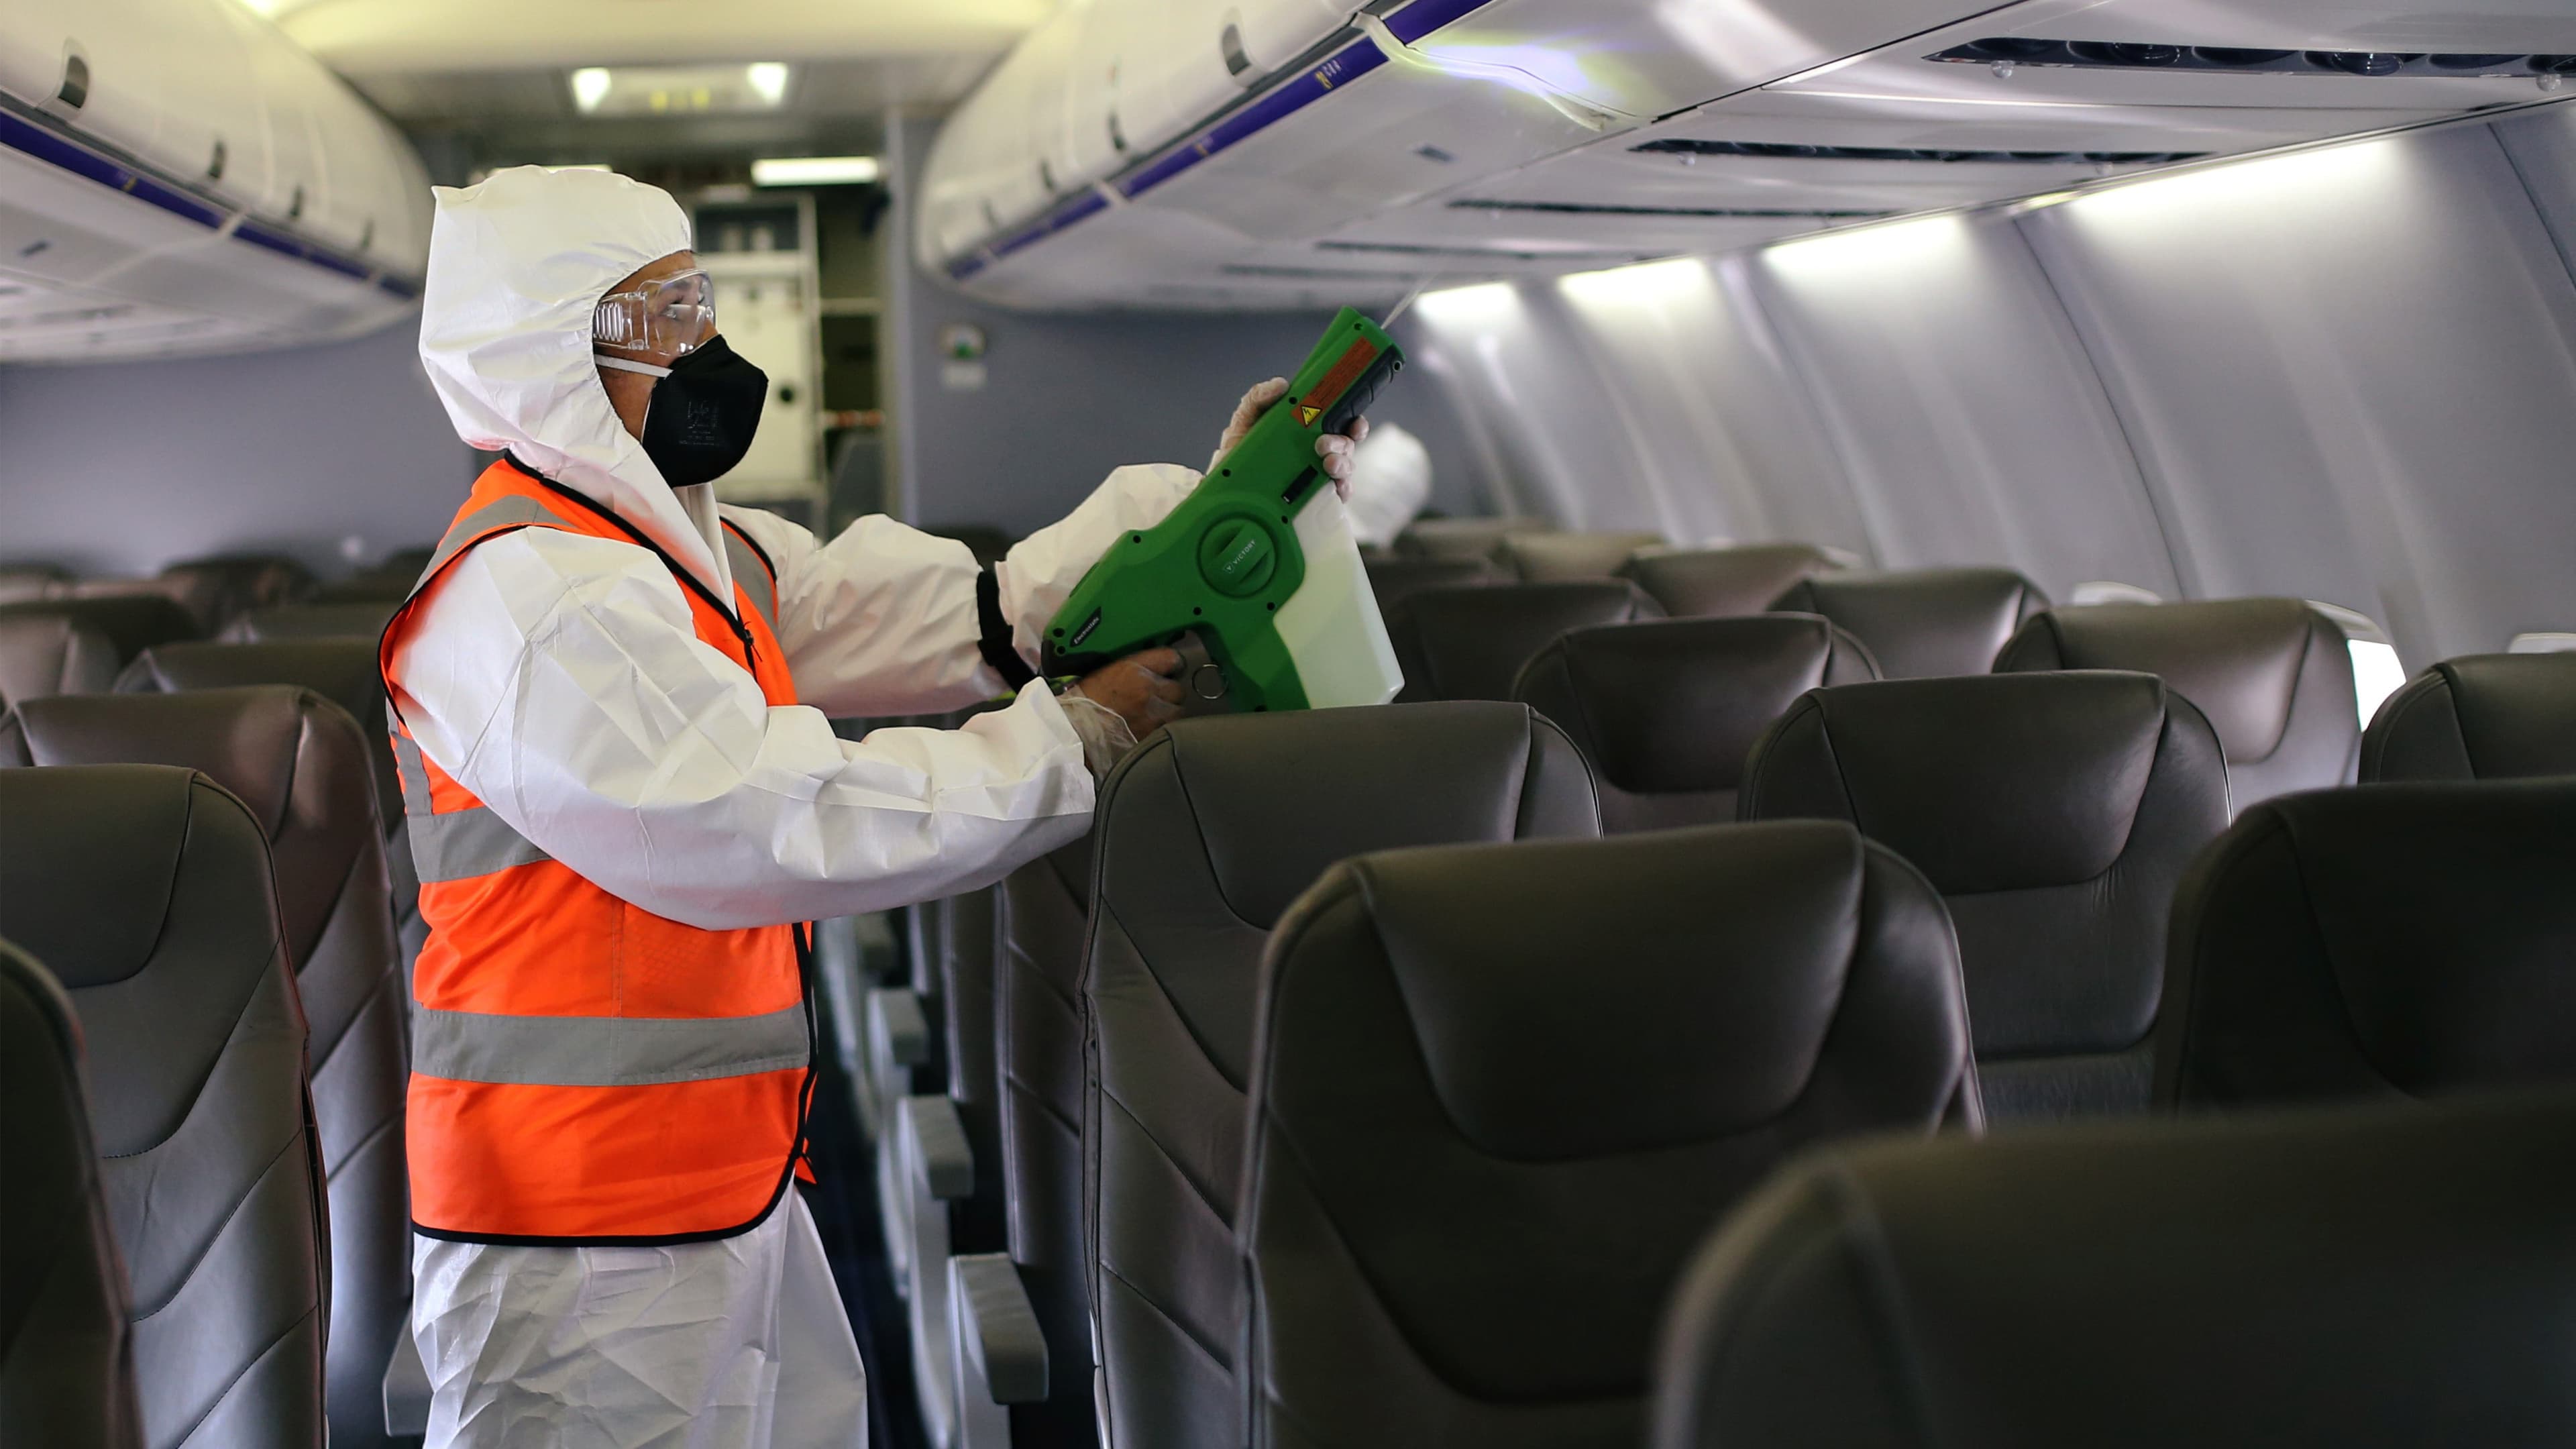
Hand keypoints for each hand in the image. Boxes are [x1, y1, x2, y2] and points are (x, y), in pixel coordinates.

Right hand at [1067, 647, 1185, 740]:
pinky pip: (1168, 730)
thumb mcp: (1106, 673)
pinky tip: (1151, 730)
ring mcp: (1153, 715)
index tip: (1171, 669)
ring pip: (1178, 712)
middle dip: (1170, 694)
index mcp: (1135, 669)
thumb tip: (1152, 670)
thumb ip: (1133, 670)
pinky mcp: (1152, 736)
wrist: (1074, 731)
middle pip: (1178, 689)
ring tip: (1157, 717)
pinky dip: (1162, 730)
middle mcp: (1148, 689)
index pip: (1171, 658)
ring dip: (1170, 713)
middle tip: (1160, 698)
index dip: (1173, 664)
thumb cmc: (1084, 701)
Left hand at [1215, 379, 1370, 501]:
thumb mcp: (1245, 419)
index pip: (1339, 422)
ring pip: (1345, 467)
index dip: (1353, 421)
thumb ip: (1259, 397)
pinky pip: (1337, 494)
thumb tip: (1281, 385)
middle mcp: (1316, 452)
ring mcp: (1316, 475)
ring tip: (1327, 465)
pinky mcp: (1314, 497)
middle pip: (1346, 444)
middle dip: (1343, 442)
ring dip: (1342, 464)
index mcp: (1306, 431)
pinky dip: (1341, 489)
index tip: (1353, 421)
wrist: (1225, 486)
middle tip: (1323, 444)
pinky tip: (1334, 488)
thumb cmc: (1238, 451)